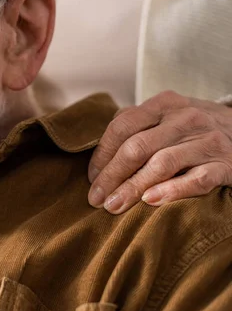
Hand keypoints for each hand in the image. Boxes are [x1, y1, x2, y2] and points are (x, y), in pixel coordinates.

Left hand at [88, 91, 231, 213]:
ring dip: (132, 187)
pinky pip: (197, 180)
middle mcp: (185, 119)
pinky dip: (172, 191)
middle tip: (96, 199)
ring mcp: (207, 141)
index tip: (92, 178)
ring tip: (114, 205)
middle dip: (111, 175)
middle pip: (136, 147)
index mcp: (164, 104)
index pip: (122, 126)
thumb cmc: (194, 130)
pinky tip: (150, 201)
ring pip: (161, 164)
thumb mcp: (167, 116)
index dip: (102, 154)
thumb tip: (99, 157)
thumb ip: (136, 125)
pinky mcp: (226, 165)